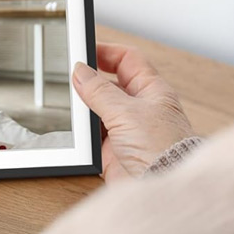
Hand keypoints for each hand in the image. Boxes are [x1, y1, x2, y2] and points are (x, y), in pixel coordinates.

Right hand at [72, 43, 193, 180]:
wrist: (162, 185)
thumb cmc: (162, 148)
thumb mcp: (126, 111)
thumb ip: (99, 91)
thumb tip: (81, 72)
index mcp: (152, 90)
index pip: (128, 60)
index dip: (107, 51)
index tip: (85, 49)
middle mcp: (141, 108)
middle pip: (110, 84)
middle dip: (91, 80)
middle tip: (71, 76)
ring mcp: (127, 130)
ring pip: (99, 109)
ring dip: (86, 107)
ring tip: (73, 104)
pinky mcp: (115, 151)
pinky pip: (93, 135)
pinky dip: (83, 132)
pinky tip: (77, 130)